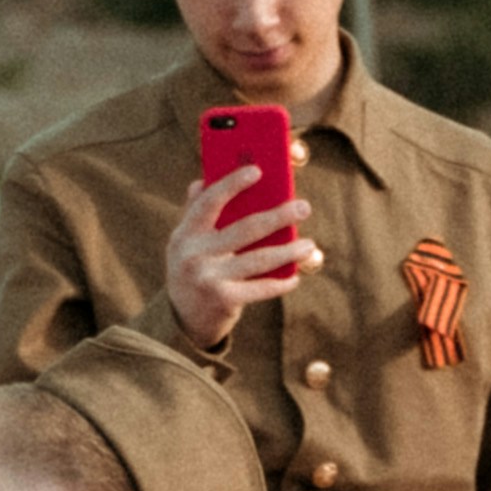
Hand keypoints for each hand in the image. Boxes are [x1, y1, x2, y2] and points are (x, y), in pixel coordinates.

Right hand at [165, 166, 320, 350]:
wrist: (182, 319)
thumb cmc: (192, 269)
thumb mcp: (186, 242)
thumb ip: (194, 212)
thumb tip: (203, 180)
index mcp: (186, 233)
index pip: (209, 202)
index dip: (232, 184)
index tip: (257, 171)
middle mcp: (194, 255)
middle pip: (245, 229)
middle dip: (278, 216)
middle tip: (303, 207)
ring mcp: (208, 279)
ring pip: (258, 259)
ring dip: (288, 251)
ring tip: (308, 245)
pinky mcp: (223, 301)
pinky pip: (260, 288)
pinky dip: (280, 283)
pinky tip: (295, 276)